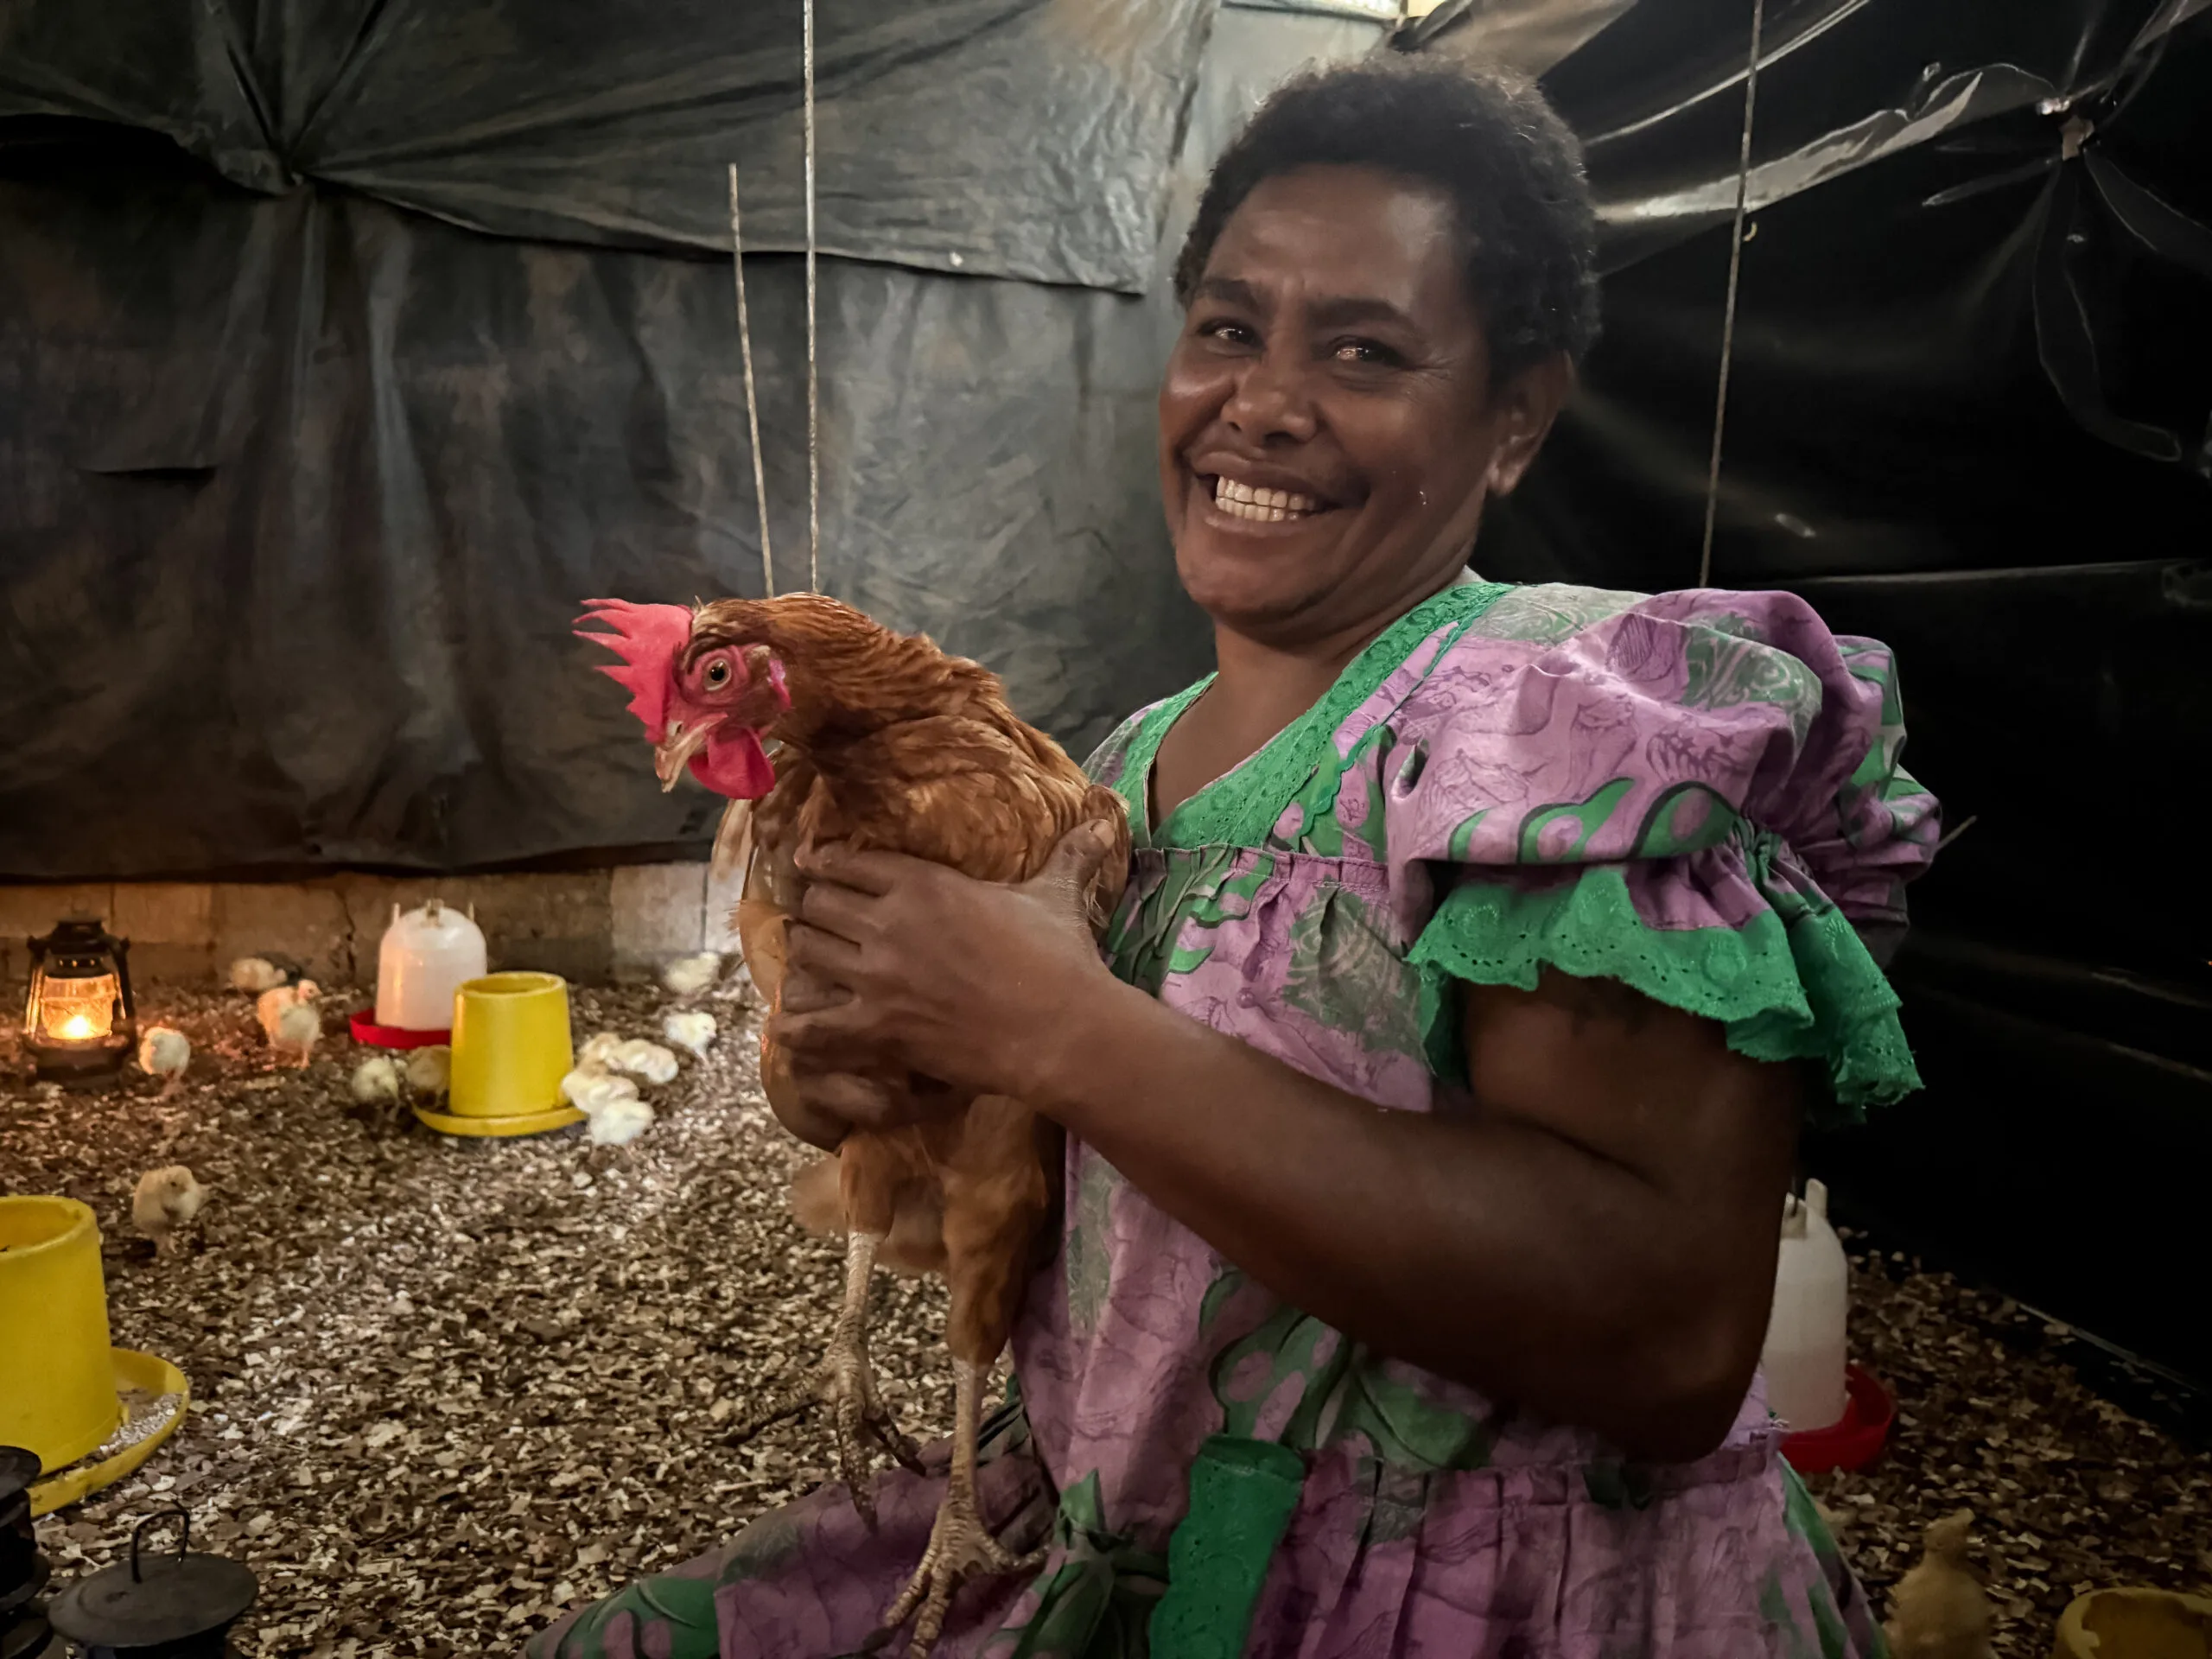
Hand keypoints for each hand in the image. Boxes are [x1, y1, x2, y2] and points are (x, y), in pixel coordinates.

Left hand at [770, 822, 1124, 1108]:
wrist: (1062, 1029)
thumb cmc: (1060, 958)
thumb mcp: (1059, 895)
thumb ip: (1071, 853)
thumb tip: (1107, 819)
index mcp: (923, 881)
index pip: (847, 860)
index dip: (825, 863)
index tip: (815, 867)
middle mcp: (888, 921)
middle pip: (817, 903)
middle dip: (814, 910)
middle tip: (817, 920)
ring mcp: (877, 976)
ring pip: (807, 954)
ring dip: (805, 958)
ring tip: (810, 963)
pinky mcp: (878, 1027)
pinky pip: (811, 1025)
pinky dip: (795, 1026)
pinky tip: (789, 1025)